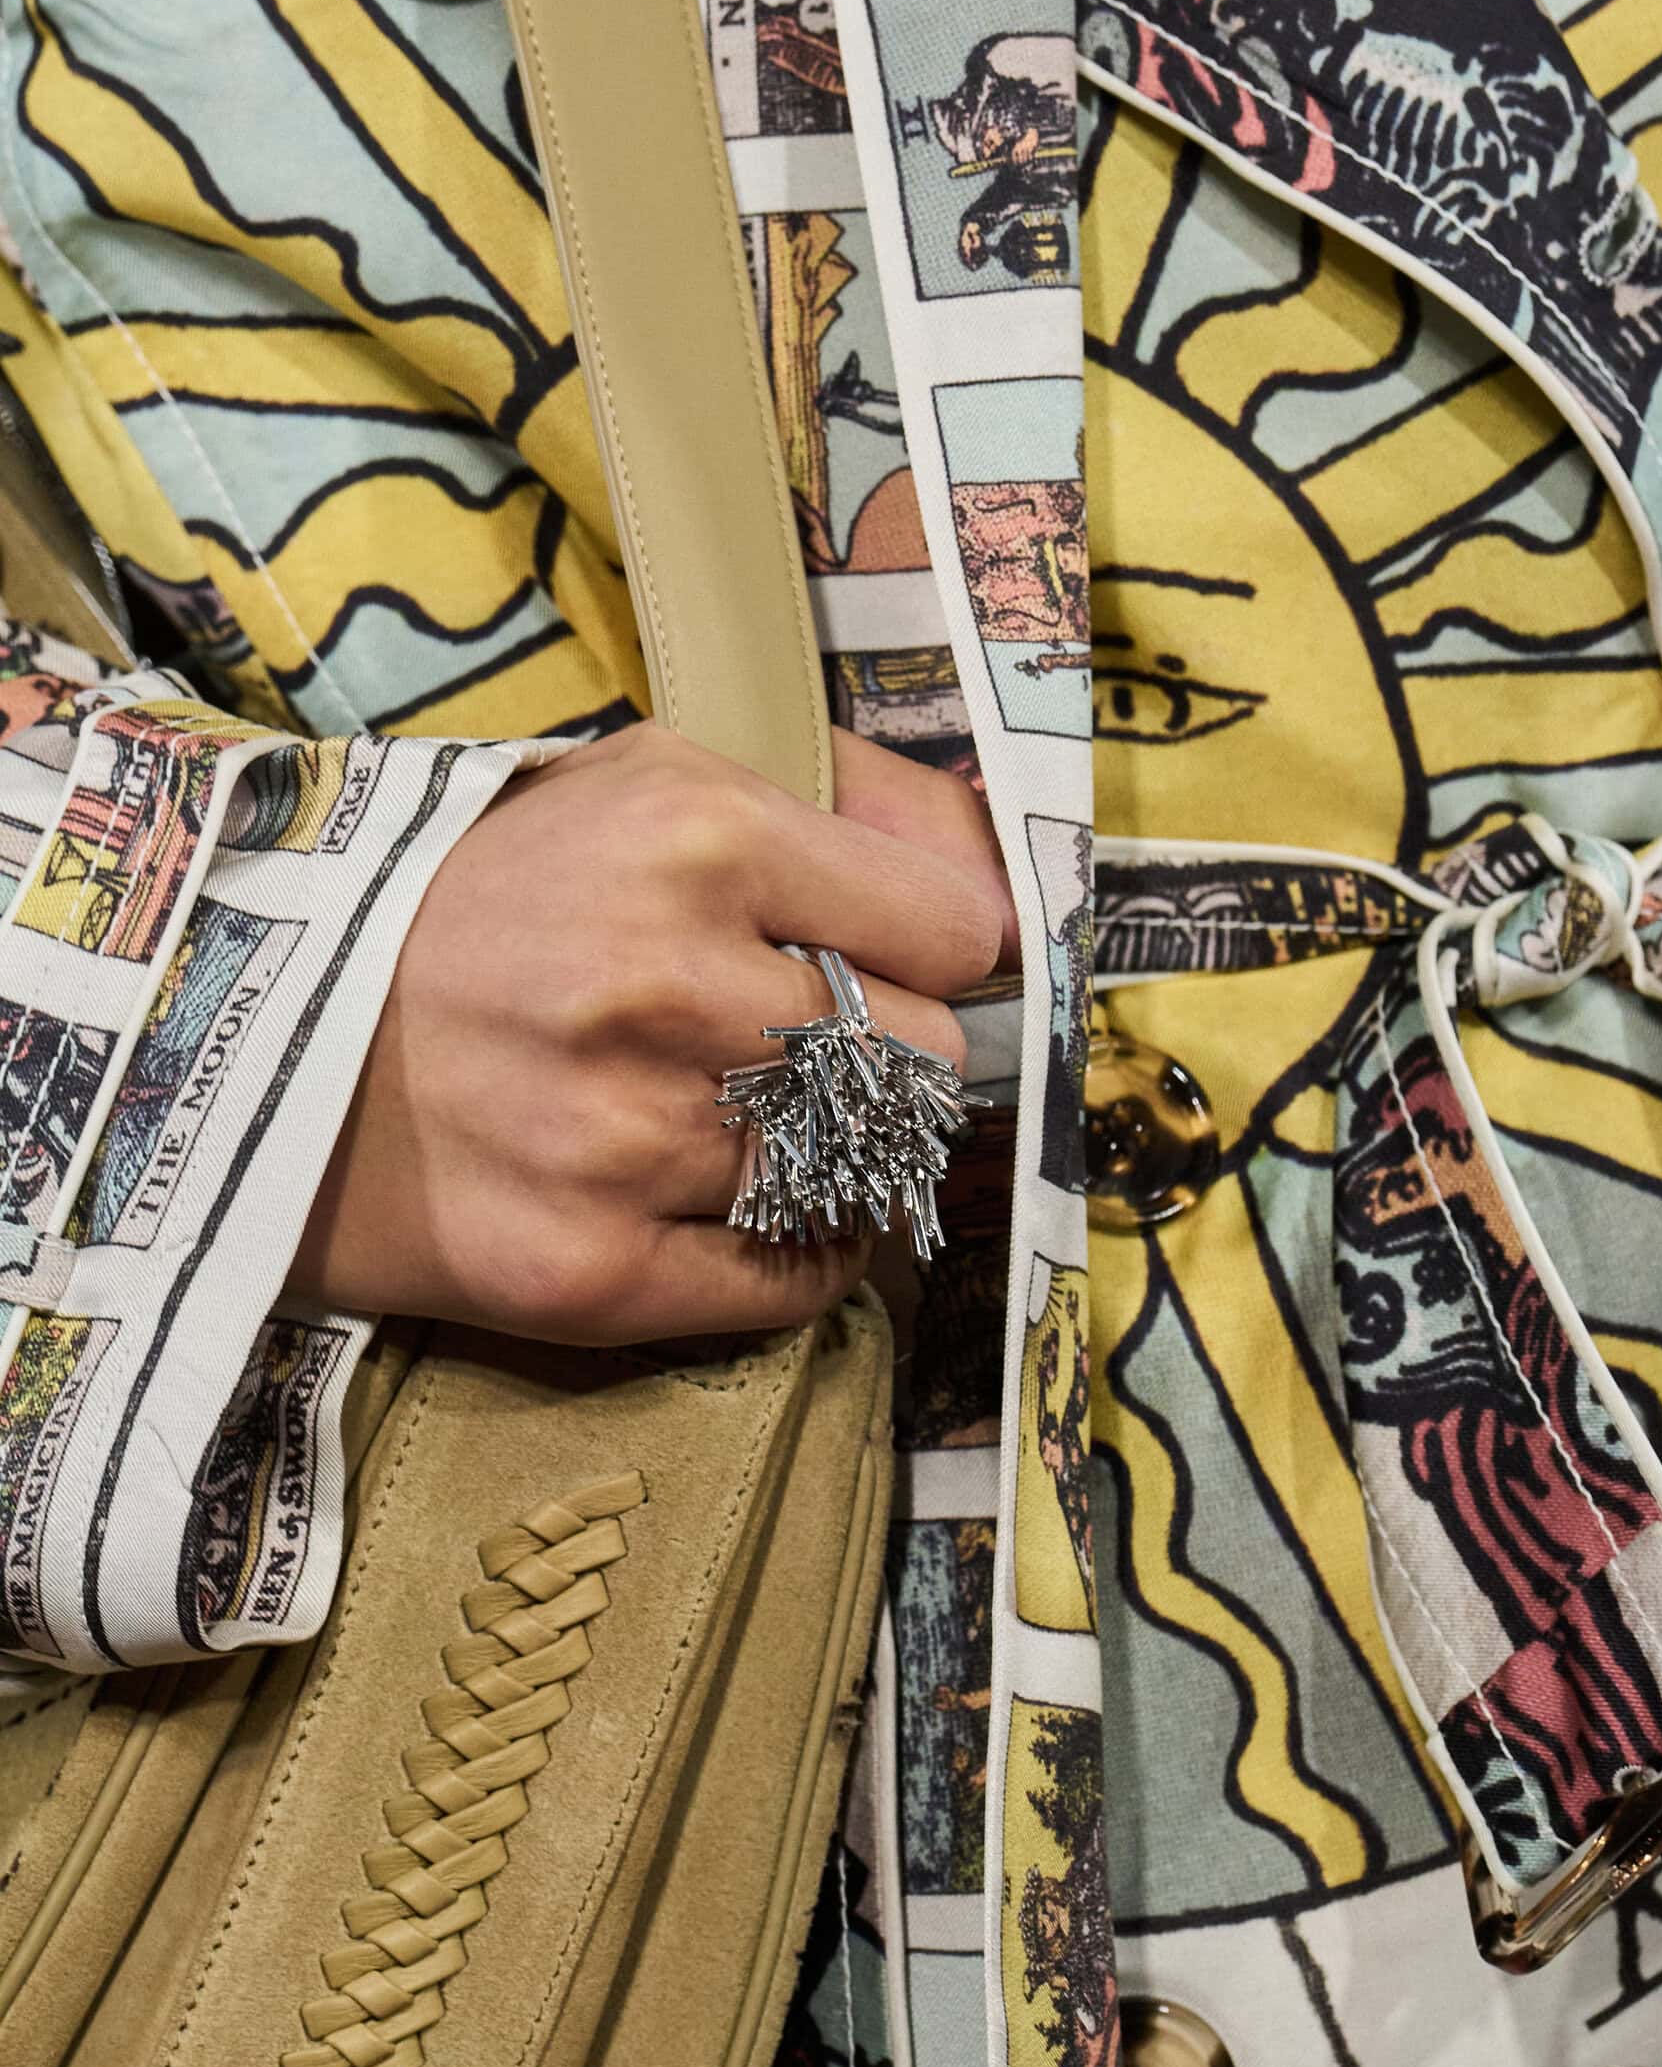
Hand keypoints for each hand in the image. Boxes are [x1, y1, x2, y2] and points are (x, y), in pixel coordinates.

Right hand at [288, 723, 1015, 1342]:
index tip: (884, 964)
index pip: (955, 928)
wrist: (259, 1035)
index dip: (930, 951)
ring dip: (827, 1158)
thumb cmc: (479, 896)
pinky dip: (796, 1256)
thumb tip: (998, 878)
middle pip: (923, 1062)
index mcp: (695, 835)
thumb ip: (836, 801)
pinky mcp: (589, 1273)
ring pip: (860, 1175)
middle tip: (796, 1053)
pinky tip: (732, 1206)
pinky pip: (796, 1285)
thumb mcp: (638, 781)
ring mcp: (625, 1141)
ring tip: (741, 1125)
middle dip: (881, 1059)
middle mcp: (666, 984)